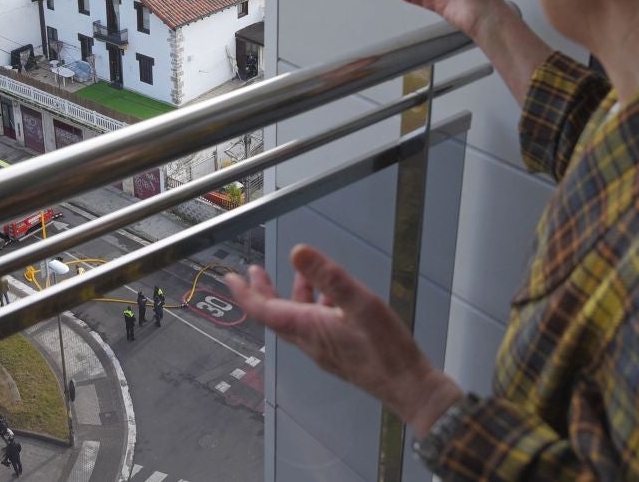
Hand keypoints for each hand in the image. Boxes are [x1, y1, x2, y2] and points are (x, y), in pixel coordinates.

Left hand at [226, 245, 461, 435]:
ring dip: (293, 295)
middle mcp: (310, 341)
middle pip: (276, 314)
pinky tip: (333, 297)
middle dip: (263, 291)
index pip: (264, 310)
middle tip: (253, 271)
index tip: (229, 278)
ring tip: (300, 273)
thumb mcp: (360, 303)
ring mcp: (324, 349)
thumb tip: (298, 251)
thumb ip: (329, 276)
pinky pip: (317, 326)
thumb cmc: (386, 349)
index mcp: (308, 328)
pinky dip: (316, 305)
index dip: (245, 293)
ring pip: (298, 319)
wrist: (408, 387)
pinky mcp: (339, 352)